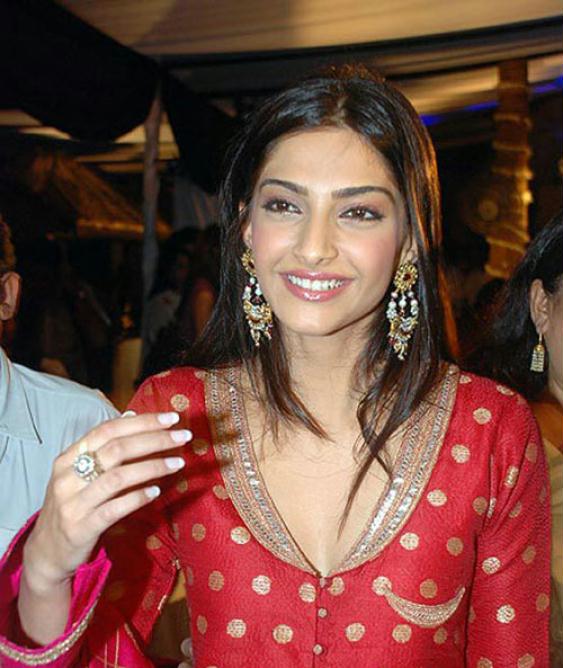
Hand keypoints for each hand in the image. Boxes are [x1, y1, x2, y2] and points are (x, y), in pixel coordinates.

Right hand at [23, 411, 190, 592]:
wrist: (47, 552)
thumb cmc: (73, 505)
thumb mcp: (80, 472)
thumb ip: (105, 445)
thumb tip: (133, 414)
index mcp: (68, 458)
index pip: (108, 430)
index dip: (141, 422)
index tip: (171, 418)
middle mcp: (67, 477)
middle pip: (117, 449)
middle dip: (155, 440)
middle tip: (183, 437)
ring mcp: (72, 503)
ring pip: (118, 478)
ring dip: (153, 467)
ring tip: (178, 463)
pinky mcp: (81, 528)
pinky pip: (114, 509)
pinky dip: (137, 498)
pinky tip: (157, 492)